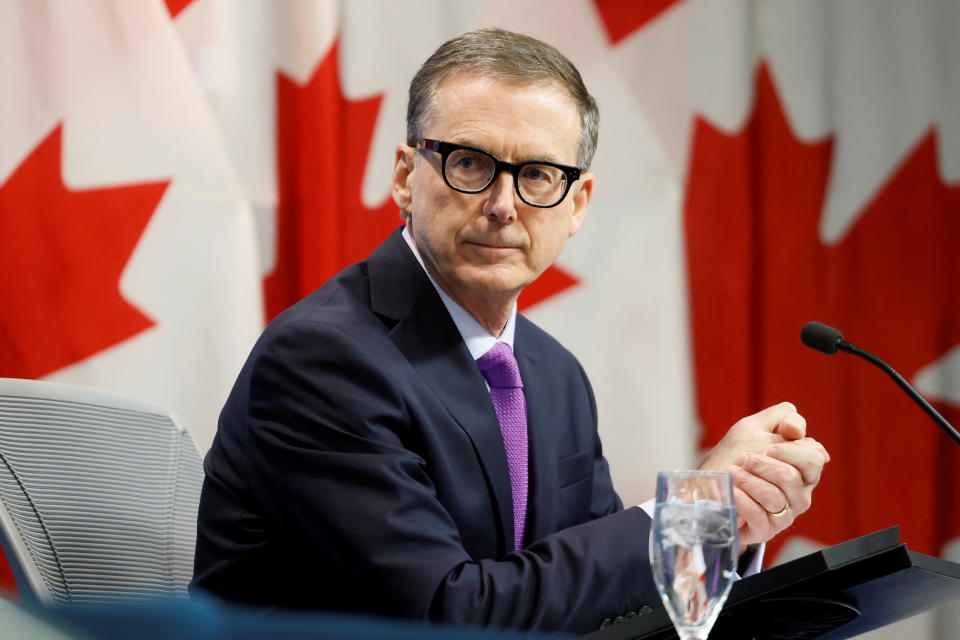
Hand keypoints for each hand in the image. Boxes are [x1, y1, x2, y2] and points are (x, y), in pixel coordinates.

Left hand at [699, 403, 829, 546]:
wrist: (705, 485)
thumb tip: (798, 429)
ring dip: (747, 480)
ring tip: (732, 474)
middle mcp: (798, 495)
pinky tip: (731, 490)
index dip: (787, 449)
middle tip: (742, 459)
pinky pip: (758, 516)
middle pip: (791, 477)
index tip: (764, 446)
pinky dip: (741, 499)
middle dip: (761, 464)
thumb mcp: (754, 428)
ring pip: (774, 497)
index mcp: (803, 470)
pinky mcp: (764, 531)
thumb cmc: (733, 456)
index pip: (814, 459)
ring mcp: (783, 515)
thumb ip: (782, 418)